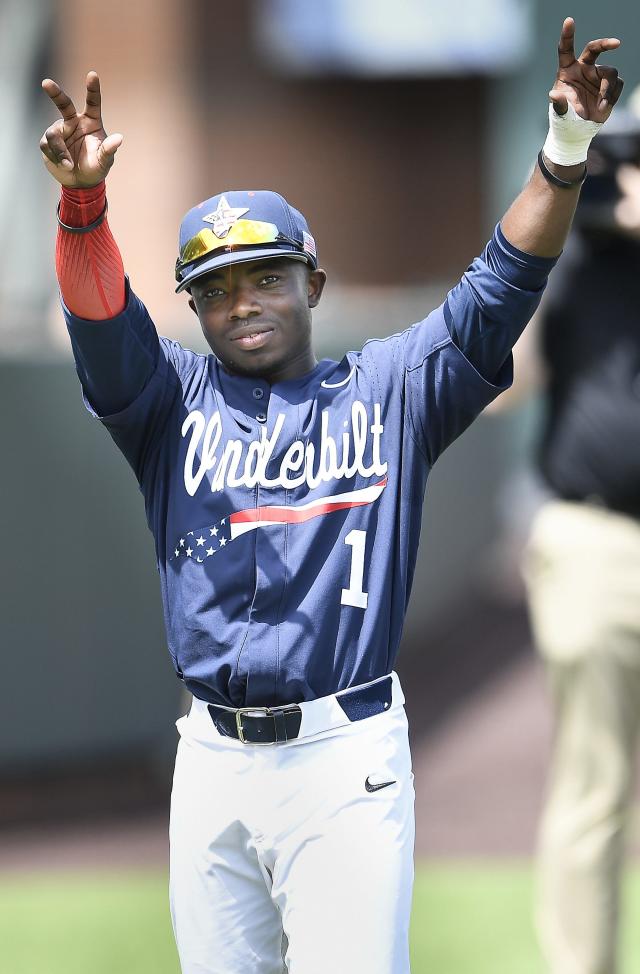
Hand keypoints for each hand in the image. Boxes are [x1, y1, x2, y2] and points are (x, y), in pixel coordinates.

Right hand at [40, 72, 122, 187]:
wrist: (80, 182)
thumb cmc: (95, 168)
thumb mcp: (104, 161)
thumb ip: (109, 149)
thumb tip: (119, 138)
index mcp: (91, 122)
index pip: (93, 103)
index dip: (93, 89)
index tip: (92, 75)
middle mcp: (74, 122)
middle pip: (63, 103)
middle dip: (54, 93)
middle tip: (46, 83)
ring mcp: (60, 130)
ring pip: (54, 135)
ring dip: (60, 151)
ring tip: (69, 165)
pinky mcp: (48, 141)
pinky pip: (47, 145)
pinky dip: (56, 157)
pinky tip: (64, 165)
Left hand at [549, 17, 622, 120]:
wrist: (578, 131)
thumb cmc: (565, 119)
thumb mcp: (560, 113)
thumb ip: (558, 103)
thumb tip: (553, 94)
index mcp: (567, 71)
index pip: (566, 49)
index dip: (567, 35)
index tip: (569, 20)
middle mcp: (583, 69)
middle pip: (594, 49)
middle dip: (605, 44)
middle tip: (617, 44)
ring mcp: (597, 75)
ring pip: (610, 72)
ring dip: (607, 90)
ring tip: (601, 105)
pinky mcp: (609, 85)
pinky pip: (617, 84)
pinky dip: (611, 97)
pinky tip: (603, 108)